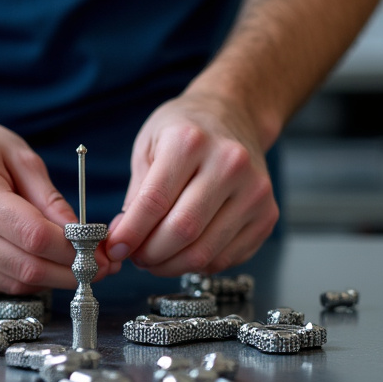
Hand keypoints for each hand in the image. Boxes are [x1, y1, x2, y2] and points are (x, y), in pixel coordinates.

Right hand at [0, 110, 118, 292]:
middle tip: (98, 269)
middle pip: (25, 267)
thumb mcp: (18, 155)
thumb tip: (83, 236)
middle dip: (69, 273)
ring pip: (13, 283)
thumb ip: (50, 198)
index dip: (73, 251)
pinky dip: (23, 279)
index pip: (34, 236)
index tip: (101, 254)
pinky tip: (37, 262)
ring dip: (50, 280)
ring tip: (74, 266)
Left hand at [105, 90, 278, 276]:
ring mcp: (254, 191)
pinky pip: (226, 258)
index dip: (131, 234)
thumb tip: (122, 241)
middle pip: (182, 230)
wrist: (235, 116)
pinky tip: (183, 253)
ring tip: (155, 258)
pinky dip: (197, 265)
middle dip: (150, 254)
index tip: (115, 249)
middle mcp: (229, 163)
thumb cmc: (186, 131)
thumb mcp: (149, 147)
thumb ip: (135, 195)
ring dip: (171, 266)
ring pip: (204, 252)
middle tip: (135, 257)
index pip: (154, 201)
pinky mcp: (267, 214)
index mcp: (190, 141)